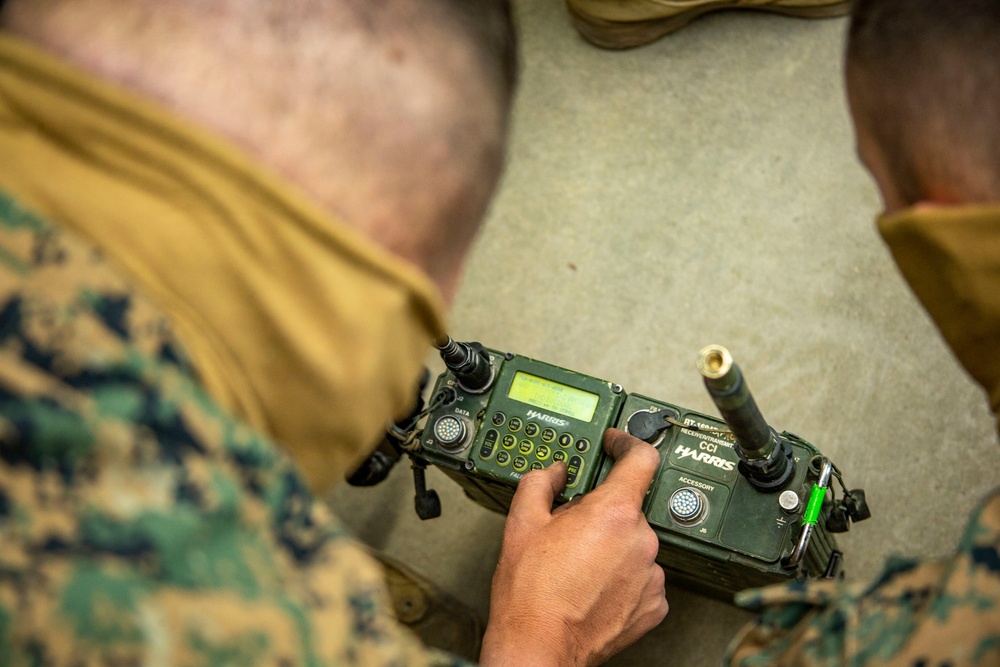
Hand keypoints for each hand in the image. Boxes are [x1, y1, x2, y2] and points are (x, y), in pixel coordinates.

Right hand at [480, 428, 667, 666]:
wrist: (539, 646)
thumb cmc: (530, 593)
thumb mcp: (522, 522)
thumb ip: (541, 482)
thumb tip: (554, 473)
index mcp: (613, 512)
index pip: (641, 459)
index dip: (627, 444)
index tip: (617, 444)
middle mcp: (641, 540)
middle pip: (629, 508)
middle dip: (602, 512)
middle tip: (572, 530)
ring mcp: (651, 575)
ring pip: (635, 544)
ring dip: (613, 547)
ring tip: (579, 567)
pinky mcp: (654, 605)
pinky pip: (642, 577)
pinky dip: (622, 577)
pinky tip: (593, 587)